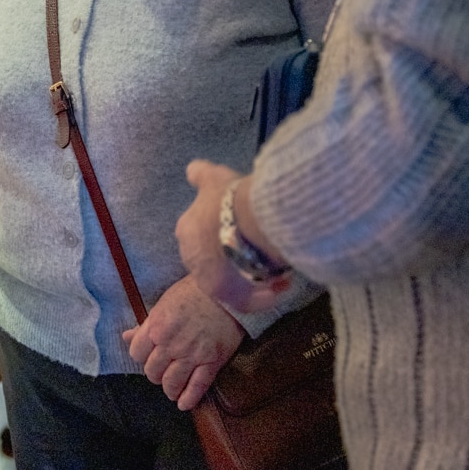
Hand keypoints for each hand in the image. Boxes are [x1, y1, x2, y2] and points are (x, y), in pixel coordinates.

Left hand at [122, 276, 245, 410]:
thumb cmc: (194, 291)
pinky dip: (189, 399)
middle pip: (152, 372)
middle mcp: (170, 344)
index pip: (137, 354)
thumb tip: (127, 337)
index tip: (149, 356)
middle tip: (162, 371)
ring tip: (172, 389)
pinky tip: (184, 404)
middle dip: (155, 373)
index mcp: (156, 327)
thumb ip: (146, 324)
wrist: (227, 289)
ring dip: (169, 389)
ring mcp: (191, 355)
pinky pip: (197, 387)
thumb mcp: (164, 303)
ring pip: (171, 383)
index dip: (142, 356)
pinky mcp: (212, 362)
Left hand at [176, 161, 289, 315]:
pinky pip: (246, 300)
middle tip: (261, 254)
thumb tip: (192, 169)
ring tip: (278, 274)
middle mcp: (191, 258)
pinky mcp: (226, 296)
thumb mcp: (216, 178)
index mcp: (186, 231)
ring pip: (232, 283)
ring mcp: (207, 279)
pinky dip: (264, 296)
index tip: (245, 233)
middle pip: (215, 263)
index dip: (223, 238)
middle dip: (237, 260)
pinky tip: (282, 287)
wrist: (244, 221)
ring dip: (254, 280)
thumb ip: (202, 176)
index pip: (202, 239)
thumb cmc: (230, 197)